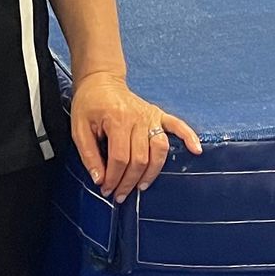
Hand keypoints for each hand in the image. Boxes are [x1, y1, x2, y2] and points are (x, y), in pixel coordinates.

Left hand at [68, 73, 200, 203]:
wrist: (101, 81)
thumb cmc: (89, 104)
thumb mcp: (78, 129)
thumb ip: (89, 155)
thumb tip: (100, 180)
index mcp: (117, 120)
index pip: (120, 158)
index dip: (113, 178)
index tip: (106, 189)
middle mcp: (138, 118)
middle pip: (140, 158)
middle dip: (129, 181)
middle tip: (119, 194)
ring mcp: (151, 116)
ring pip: (159, 150)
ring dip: (151, 172)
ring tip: (141, 187)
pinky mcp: (159, 114)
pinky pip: (177, 126)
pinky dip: (189, 137)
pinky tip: (196, 151)